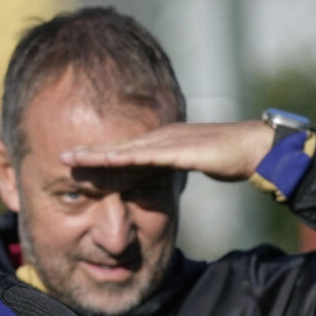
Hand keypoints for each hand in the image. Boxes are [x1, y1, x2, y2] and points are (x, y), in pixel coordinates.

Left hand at [60, 120, 273, 180]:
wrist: (253, 147)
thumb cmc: (224, 156)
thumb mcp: (188, 164)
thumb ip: (169, 168)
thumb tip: (154, 178)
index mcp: (160, 140)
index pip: (122, 149)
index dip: (96, 153)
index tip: (72, 159)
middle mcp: (160, 137)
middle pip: (117, 146)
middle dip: (88, 152)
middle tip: (61, 157)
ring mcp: (169, 141)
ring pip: (126, 149)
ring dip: (98, 154)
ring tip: (74, 158)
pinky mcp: (181, 150)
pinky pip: (149, 156)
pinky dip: (127, 158)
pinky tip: (108, 160)